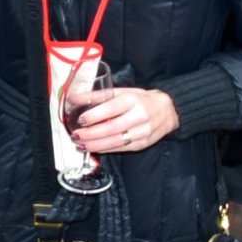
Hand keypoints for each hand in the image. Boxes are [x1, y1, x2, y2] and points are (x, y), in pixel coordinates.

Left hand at [65, 83, 180, 155]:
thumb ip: (98, 96)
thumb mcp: (122, 92)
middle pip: (111, 128)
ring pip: (115, 141)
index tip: (80, 120)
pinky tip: (94, 149)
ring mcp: (142, 132)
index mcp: (132, 100)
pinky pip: (121, 148)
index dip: (94, 115)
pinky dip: (105, 149)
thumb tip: (74, 99)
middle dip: (91, 134)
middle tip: (76, 136)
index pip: (111, 108)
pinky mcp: (143, 144)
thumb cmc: (141, 99)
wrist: (168, 110)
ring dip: (95, 145)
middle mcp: (139, 116)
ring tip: (80, 145)